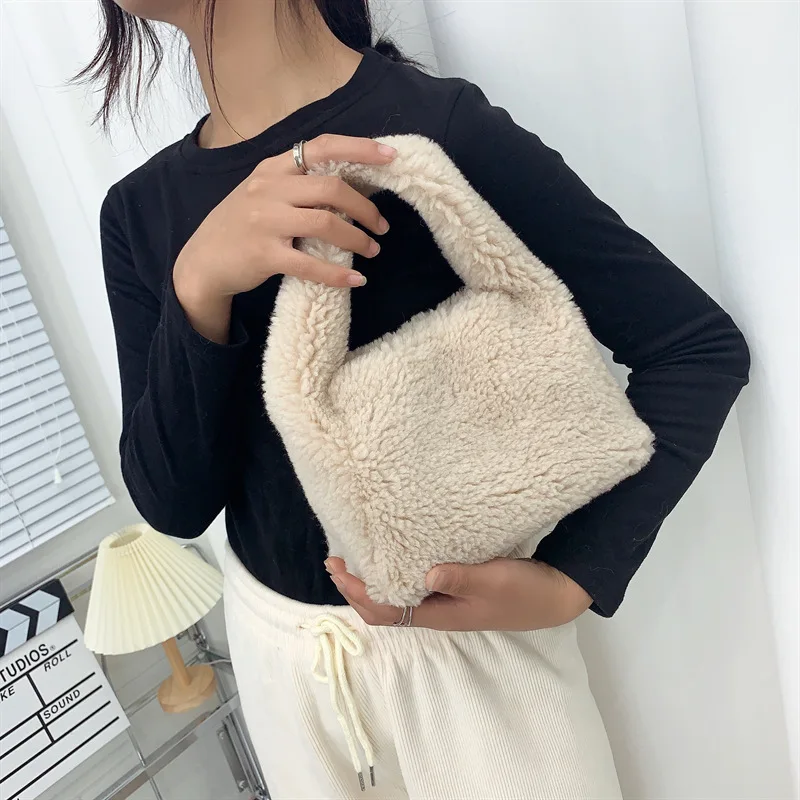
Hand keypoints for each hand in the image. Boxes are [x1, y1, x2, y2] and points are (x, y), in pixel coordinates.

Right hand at [173, 134, 395, 340]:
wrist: (202, 263)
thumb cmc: (239, 227)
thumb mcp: (263, 193)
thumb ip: (298, 185)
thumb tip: (349, 187)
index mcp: (273, 168)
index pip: (322, 147)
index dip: (360, 149)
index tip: (390, 157)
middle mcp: (269, 189)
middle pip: (332, 188)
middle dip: (365, 208)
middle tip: (382, 226)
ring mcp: (265, 222)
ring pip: (326, 223)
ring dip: (358, 239)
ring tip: (372, 250)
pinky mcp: (264, 255)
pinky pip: (310, 264)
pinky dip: (338, 273)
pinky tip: (356, 279)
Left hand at [325, 557, 592, 631]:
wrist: (554, 596)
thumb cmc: (522, 592)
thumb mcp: (492, 582)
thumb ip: (459, 578)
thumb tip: (423, 574)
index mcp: (438, 614)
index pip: (385, 611)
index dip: (357, 592)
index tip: (338, 566)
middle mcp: (435, 609)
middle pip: (384, 605)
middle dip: (357, 585)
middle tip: (337, 555)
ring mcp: (444, 599)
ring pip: (396, 593)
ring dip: (373, 577)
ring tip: (357, 551)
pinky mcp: (454, 586)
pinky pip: (413, 583)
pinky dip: (395, 569)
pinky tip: (394, 549)